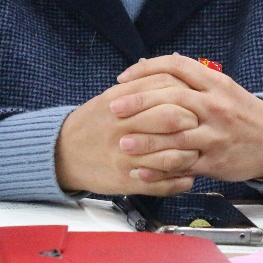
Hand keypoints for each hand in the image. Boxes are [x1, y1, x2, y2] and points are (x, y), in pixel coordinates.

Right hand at [55, 71, 199, 194]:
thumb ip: (142, 86)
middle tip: (200, 126)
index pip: (164, 92)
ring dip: (190, 155)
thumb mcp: (112, 98)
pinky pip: (162, 185)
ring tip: (196, 153)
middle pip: (170, 120)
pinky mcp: (126, 183)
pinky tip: (187, 177)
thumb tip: (177, 76)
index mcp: (120, 102)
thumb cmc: (94, 123)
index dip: (186, 96)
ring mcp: (125, 158)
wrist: (62, 153)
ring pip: (171, 156)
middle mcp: (122, 128)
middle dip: (192, 123)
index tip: (194, 102)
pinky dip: (181, 182)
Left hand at [112, 54, 262, 183]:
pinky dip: (160, 169)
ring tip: (122, 142)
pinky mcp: (215, 161)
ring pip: (177, 135)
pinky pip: (184, 165)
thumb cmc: (239, 112)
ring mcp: (216, 134)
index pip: (176, 66)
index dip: (146, 69)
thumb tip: (148, 65)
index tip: (123, 79)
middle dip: (139, 102)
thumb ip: (188, 78)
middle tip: (114, 108)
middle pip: (172, 98)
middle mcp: (215, 105)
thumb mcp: (220, 87)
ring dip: (147, 139)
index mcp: (215, 83)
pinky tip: (140, 171)